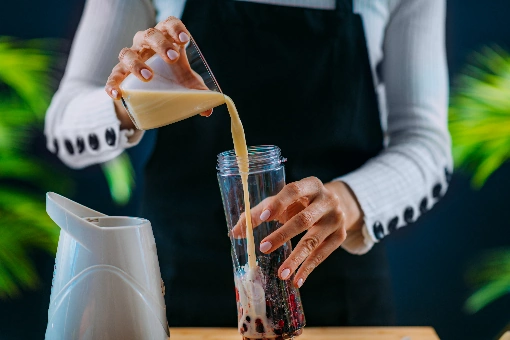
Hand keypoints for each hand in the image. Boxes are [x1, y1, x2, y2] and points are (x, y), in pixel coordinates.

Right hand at [105, 16, 212, 128]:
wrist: (150, 91)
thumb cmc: (172, 79)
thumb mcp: (187, 83)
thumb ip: (198, 92)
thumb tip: (208, 110)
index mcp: (165, 39)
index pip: (168, 24)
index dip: (176, 29)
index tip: (185, 41)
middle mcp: (145, 44)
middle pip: (149, 35)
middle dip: (161, 44)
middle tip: (173, 58)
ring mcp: (131, 57)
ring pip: (127, 53)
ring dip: (137, 63)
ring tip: (149, 76)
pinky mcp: (119, 74)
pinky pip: (112, 76)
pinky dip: (112, 84)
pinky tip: (116, 93)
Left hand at [232, 177, 363, 287]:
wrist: (336, 207)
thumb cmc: (300, 203)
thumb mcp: (282, 202)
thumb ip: (259, 213)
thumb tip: (235, 233)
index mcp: (311, 185)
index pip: (294, 190)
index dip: (278, 203)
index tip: (263, 219)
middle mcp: (327, 200)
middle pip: (304, 219)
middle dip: (282, 235)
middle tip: (263, 248)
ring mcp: (336, 218)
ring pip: (314, 240)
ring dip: (296, 258)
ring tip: (282, 274)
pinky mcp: (340, 235)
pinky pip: (322, 254)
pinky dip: (308, 268)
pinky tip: (297, 280)